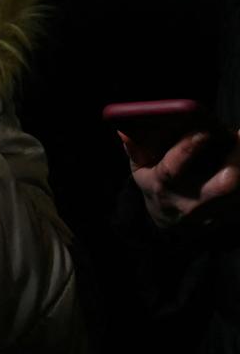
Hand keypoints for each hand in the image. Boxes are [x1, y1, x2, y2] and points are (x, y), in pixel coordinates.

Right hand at [123, 130, 239, 227]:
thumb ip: (136, 149)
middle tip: (239, 135)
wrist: (171, 222)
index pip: (172, 170)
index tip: (202, 131)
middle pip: (224, 184)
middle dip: (236, 159)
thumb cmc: (155, 186)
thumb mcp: (139, 169)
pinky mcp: (232, 214)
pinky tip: (239, 156)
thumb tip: (125, 131)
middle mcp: (190, 202)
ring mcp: (215, 211)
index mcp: (162, 187)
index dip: (187, 149)